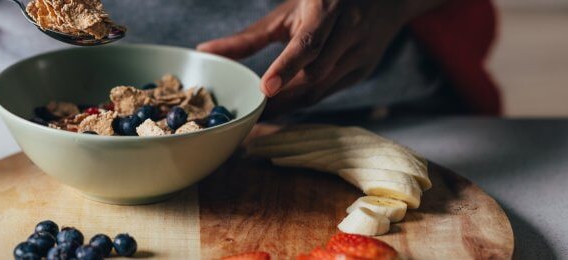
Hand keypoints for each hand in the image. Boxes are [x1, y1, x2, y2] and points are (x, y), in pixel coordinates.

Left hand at [197, 0, 444, 115]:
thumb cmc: (324, 2)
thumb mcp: (286, 13)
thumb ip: (248, 37)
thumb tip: (205, 50)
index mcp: (327, 8)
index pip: (308, 43)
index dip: (286, 67)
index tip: (264, 88)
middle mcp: (349, 30)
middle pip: (314, 73)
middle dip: (282, 96)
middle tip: (250, 114)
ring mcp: (360, 53)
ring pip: (322, 88)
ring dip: (290, 103)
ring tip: (260, 115)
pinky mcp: (363, 70)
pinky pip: (328, 92)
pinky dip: (304, 101)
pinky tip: (282, 108)